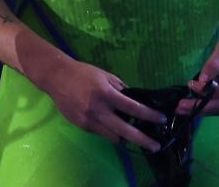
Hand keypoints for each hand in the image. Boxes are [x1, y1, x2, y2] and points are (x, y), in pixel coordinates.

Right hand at [39, 55, 167, 151]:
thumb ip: (120, 88)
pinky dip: (109, 131)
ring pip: (114, 137)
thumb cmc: (83, 73)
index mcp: (106, 94)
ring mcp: (89, 120)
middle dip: (143, 140)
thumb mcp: (105, 75)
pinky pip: (101, 133)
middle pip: (126, 131)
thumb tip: (134, 100)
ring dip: (125, 137)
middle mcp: (98, 110)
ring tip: (132, 134)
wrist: (56, 77)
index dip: (149, 115)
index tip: (161, 119)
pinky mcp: (82, 126)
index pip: (133, 108)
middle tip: (156, 146)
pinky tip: (111, 125)